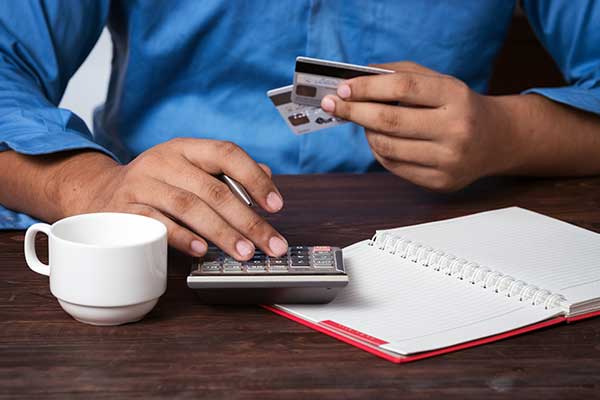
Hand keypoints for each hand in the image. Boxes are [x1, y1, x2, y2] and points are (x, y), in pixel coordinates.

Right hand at [64, 139, 287, 259]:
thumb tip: (267, 178)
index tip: (276, 205)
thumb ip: (227, 174)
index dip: (255, 179)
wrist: (99, 193)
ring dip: (222, 232)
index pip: (227, 153)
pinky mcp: (125, 210)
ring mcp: (142, 185)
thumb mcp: (190, 170)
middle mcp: (164, 161)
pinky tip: (203, 250)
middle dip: (248, 220)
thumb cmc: (158, 184)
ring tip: (244, 252)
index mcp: (186, 148)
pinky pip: (157, 224)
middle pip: (213, 189)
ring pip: (189, 207)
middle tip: (271, 244)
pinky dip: (182, 237)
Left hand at [320, 62, 513, 190]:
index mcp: (456, 96)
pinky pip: (393, 167)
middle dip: (354, 111)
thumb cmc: (460, 106)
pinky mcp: (440, 182)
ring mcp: (448, 160)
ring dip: (366, 133)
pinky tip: (380, 140)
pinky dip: (379, 151)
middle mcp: (456, 129)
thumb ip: (401, 74)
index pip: (403, 88)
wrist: (497, 140)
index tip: (343, 88)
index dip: (367, 87)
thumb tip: (357, 79)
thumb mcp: (440, 82)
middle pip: (389, 121)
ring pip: (387, 147)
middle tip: (333, 105)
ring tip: (363, 122)